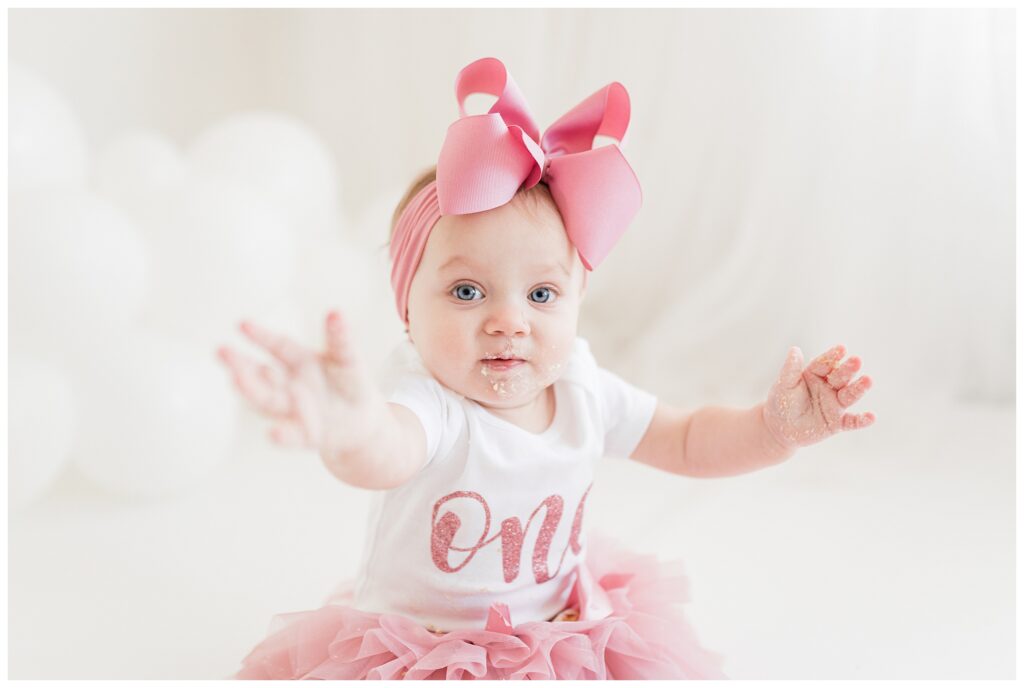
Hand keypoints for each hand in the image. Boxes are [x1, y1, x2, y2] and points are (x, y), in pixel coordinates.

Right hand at [217, 310, 384, 452]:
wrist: (361, 420)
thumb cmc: (350, 382)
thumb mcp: (348, 358)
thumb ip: (341, 339)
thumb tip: (336, 312)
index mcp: (298, 361)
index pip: (277, 346)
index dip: (261, 336)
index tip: (242, 324)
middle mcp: (289, 385)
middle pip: (261, 375)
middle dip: (241, 364)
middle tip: (221, 351)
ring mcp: (293, 410)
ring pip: (268, 401)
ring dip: (252, 392)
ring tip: (236, 379)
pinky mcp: (306, 435)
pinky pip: (292, 436)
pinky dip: (283, 436)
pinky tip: (273, 434)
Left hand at [762, 344, 874, 449]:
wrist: (779, 429)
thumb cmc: (781, 403)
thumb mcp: (784, 385)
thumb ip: (791, 369)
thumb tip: (795, 349)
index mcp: (815, 374)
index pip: (825, 364)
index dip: (833, 357)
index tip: (842, 348)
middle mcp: (829, 387)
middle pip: (840, 377)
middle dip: (848, 369)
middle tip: (856, 360)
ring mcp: (835, 404)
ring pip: (849, 395)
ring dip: (859, 388)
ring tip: (868, 380)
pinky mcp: (837, 423)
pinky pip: (851, 422)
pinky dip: (862, 420)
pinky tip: (872, 417)